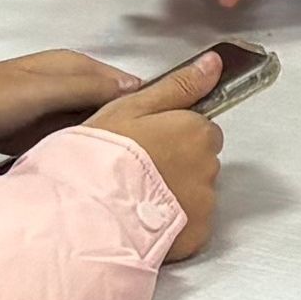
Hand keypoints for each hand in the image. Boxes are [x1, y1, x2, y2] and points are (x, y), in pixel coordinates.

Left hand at [0, 47, 163, 162]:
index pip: (127, 83)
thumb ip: (86, 87)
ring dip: (113, 146)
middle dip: (137, 128)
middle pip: (115, 108)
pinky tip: (103, 177)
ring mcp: (52, 113)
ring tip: (141, 172)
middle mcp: (67, 86)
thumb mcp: (39, 90)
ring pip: (97, 129)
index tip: (182, 126)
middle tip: (166, 159)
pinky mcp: (39, 136)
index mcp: (72, 66)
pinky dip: (88, 156)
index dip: (154, 100)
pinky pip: (75, 144)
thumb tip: (140, 87)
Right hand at [80, 49, 232, 256]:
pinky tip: (144, 220)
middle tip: (138, 170)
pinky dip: (174, 224)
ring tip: (136, 197)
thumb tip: (212, 63)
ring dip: (175, 195)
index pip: (202, 129)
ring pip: (196, 194)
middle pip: (201, 162)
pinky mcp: (196, 236)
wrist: (88, 211)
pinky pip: (191, 226)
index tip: (149, 143)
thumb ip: (178, 86)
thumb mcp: (133, 107)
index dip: (174, 135)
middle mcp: (208, 167)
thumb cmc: (103, 156)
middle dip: (177, 165)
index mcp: (196, 132)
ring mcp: (204, 204)